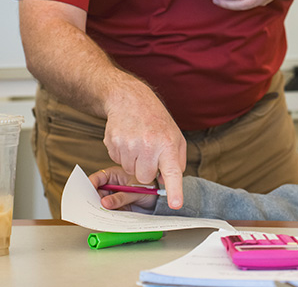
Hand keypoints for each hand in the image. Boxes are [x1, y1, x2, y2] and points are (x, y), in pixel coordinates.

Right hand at [89, 166, 157, 211]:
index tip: (86, 193)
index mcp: (114, 175)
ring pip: (99, 204)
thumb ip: (121, 197)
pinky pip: (106, 213)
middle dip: (92, 200)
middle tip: (90, 207)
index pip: (98, 178)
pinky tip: (105, 220)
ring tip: (98, 215)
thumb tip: (105, 202)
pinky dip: (104, 217)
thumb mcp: (136, 191)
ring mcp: (112, 198)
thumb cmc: (149, 188)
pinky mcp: (114, 209)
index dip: (90, 185)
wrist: (157, 201)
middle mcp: (111, 186)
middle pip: (95, 193)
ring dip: (98, 210)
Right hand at [103, 90, 185, 209]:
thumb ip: (176, 161)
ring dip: (134, 162)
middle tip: (149, 151)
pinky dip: (123, 155)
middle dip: (146, 170)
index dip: (174, 190)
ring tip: (138, 142)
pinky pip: (117, 162)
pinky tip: (128, 139)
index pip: (173, 172)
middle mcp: (149, 145)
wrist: (130, 100)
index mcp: (168, 144)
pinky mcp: (114, 144)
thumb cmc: (156, 120)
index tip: (175, 204)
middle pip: (144, 178)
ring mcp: (129, 145)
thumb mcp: (176, 136)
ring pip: (130, 172)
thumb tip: (166, 181)